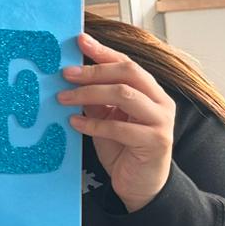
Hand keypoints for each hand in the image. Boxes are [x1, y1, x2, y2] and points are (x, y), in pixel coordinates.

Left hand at [62, 33, 174, 212]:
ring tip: (63, 98)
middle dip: (94, 71)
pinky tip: (74, 122)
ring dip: (89, 94)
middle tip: (65, 74)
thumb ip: (96, 99)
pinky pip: (120, 127)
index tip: (79, 40)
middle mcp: (161, 101)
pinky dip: (93, 123)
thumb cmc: (123, 148)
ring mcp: (161, 121)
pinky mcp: (156, 142)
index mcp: (150, 91)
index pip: (127, 63)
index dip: (103, 51)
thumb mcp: (106, 118)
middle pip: (128, 73)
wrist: (141, 185)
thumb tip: (70, 77)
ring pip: (125, 95)